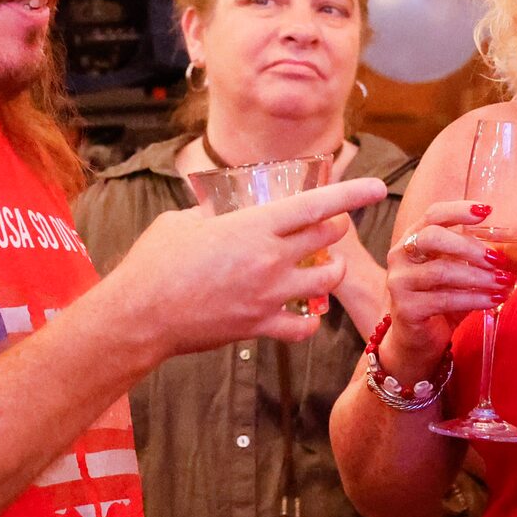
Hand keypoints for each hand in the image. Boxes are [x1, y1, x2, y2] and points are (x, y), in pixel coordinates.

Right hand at [108, 177, 381, 352]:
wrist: (140, 314)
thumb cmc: (155, 262)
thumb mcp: (182, 221)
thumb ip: (212, 214)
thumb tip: (224, 210)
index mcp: (252, 225)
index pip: (316, 204)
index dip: (351, 195)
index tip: (377, 188)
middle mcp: (269, 257)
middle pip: (328, 240)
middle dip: (335, 231)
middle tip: (330, 229)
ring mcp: (268, 294)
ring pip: (327, 282)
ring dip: (331, 273)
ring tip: (324, 270)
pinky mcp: (260, 325)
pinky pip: (303, 327)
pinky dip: (309, 323)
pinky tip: (304, 317)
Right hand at [376, 198, 516, 378]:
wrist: (418, 341)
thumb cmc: (443, 299)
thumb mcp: (469, 273)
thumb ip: (498, 255)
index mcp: (414, 238)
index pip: (433, 214)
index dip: (459, 209)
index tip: (488, 210)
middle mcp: (401, 255)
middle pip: (432, 237)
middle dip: (469, 246)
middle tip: (498, 259)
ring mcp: (400, 282)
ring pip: (441, 271)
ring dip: (478, 277)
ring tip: (503, 283)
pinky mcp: (407, 309)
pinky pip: (444, 299)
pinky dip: (473, 299)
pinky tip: (493, 300)